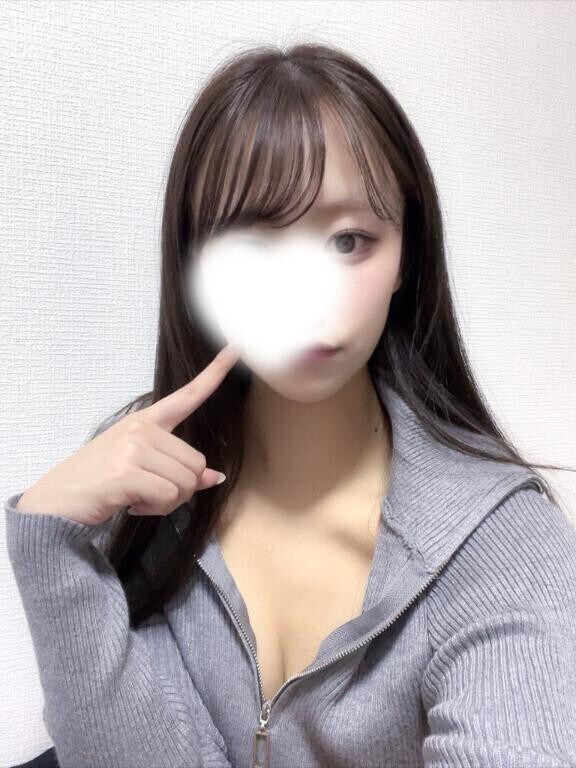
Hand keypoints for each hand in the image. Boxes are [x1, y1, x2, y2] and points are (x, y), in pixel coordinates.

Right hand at [15, 344, 241, 525]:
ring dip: (167, 503)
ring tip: (138, 497)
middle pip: (197, 464)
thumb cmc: (97, 484)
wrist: (54, 504)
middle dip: (181, 489)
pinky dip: (154, 509)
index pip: (187, 395)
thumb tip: (213, 477)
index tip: (236, 348)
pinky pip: (168, 496)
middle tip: (150, 493)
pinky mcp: (126, 472)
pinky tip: (131, 505)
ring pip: (187, 483)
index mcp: (145, 421)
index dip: (215, 373)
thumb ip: (176, 468)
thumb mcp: (139, 469)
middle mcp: (141, 428)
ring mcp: (133, 447)